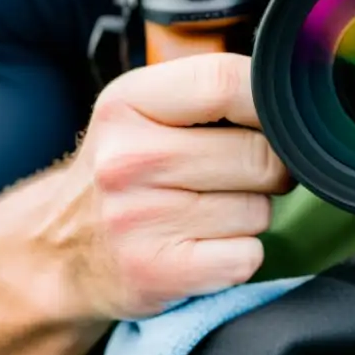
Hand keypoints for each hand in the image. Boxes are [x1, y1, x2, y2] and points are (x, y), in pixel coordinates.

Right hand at [50, 53, 293, 321]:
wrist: (59, 253)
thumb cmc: (125, 173)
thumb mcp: (145, 112)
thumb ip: (212, 93)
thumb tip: (295, 95)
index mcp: (127, 102)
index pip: (227, 81)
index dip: (271, 103)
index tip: (276, 119)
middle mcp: (127, 159)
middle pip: (260, 155)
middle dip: (268, 168)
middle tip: (234, 176)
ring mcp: (139, 219)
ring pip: (260, 210)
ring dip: (250, 215)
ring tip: (205, 212)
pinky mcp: (157, 273)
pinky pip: (248, 257)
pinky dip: (239, 256)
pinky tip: (203, 248)